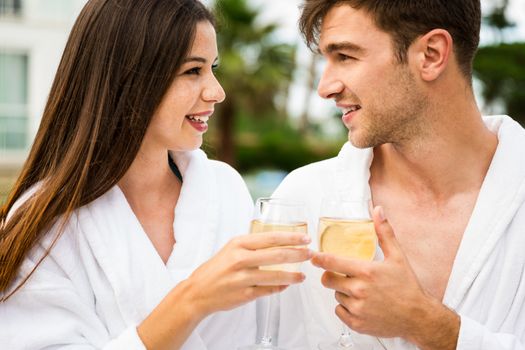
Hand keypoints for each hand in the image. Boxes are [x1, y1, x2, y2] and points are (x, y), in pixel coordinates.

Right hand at [185, 231, 311, 318]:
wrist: (198, 291)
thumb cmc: (217, 268)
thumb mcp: (231, 249)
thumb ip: (252, 245)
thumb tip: (279, 243)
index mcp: (238, 244)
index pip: (271, 238)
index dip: (291, 238)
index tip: (305, 238)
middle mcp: (240, 259)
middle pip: (277, 255)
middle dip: (297, 254)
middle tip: (310, 254)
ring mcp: (242, 278)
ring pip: (275, 276)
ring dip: (293, 275)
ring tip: (302, 275)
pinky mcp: (244, 295)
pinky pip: (268, 290)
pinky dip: (280, 288)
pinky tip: (287, 285)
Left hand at [312, 206, 458, 348]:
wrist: (418, 317)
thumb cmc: (408, 287)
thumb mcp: (398, 256)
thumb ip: (384, 232)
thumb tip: (377, 210)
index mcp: (366, 272)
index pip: (333, 262)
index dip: (320, 259)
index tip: (313, 257)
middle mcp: (359, 290)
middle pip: (328, 280)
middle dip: (332, 276)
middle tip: (344, 276)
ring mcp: (357, 308)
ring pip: (336, 295)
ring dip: (343, 292)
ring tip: (362, 292)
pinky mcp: (357, 323)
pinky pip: (339, 311)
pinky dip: (346, 307)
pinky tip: (361, 304)